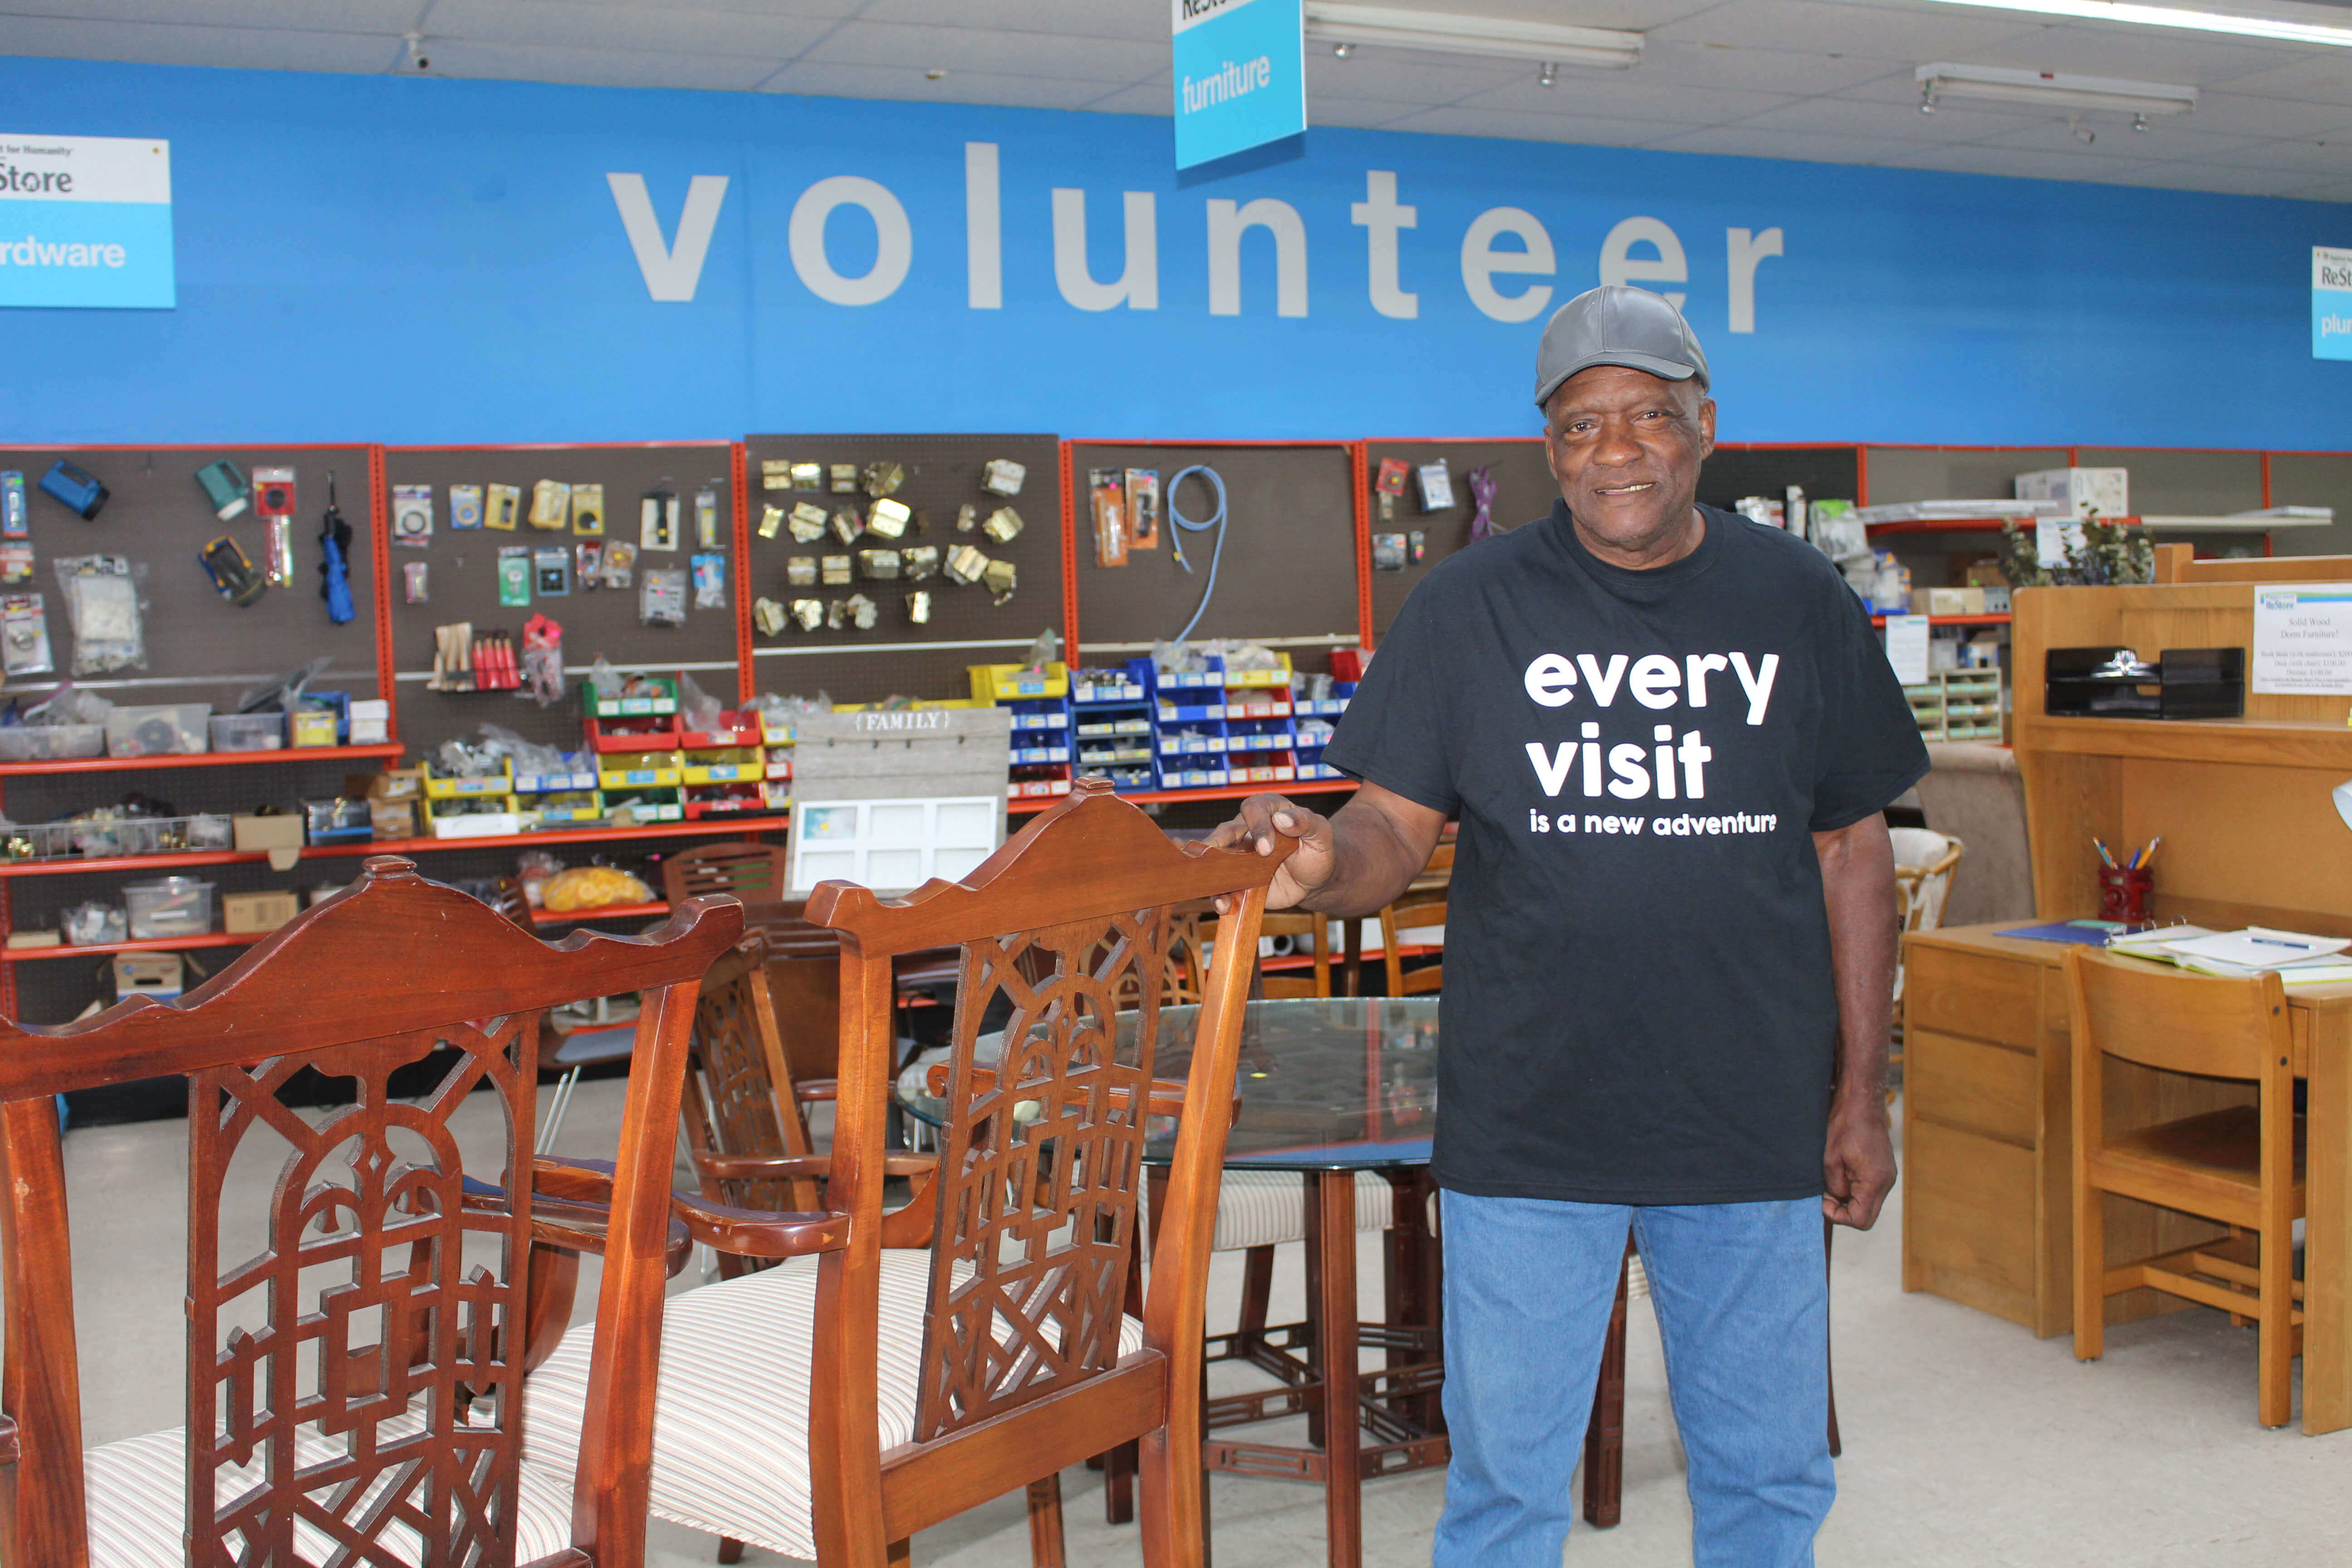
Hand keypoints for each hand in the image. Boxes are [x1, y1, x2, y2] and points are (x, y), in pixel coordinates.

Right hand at [1204, 794, 1330, 911]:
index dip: (1257, 826)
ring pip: (1216, 859)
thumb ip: (1305, 821)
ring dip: (1212, 873)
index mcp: (1268, 810)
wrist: (1315, 880)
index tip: (1266, 849)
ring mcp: (1239, 855)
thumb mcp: (1321, 833)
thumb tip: (1282, 819)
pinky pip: (1223, 886)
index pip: (1254, 809)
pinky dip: (1220, 896)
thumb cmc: (1316, 850)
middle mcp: (1248, 829)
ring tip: (1219, 889)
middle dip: (1219, 843)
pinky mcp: (1238, 879)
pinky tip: (1225, 905)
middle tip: (1217, 859)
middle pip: (1225, 831)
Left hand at [1822, 1090, 1894, 1229]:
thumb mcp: (1831, 1159)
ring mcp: (1888, 1177)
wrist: (1862, 1103)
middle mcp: (1886, 1183)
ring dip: (1849, 1200)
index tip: (1824, 1202)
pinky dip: (1856, 1190)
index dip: (1839, 1217)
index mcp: (1874, 1181)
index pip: (1860, 1220)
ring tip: (1833, 1182)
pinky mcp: (1884, 1171)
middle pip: (1867, 1217)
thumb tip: (1836, 1201)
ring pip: (1868, 1204)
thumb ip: (1834, 1186)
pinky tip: (1843, 1175)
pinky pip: (1871, 1191)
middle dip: (1844, 1212)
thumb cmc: (1844, 1126)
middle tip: (1827, 1196)